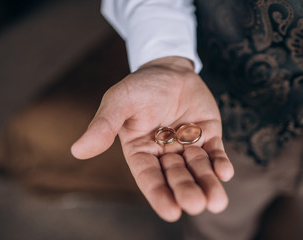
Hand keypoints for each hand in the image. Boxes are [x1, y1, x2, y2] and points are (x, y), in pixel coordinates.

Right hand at [71, 56, 233, 221]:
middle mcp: (165, 153)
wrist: (168, 69)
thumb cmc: (140, 86)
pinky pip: (215, 152)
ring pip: (199, 169)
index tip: (171, 212)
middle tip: (196, 205)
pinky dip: (221, 163)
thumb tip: (77, 151)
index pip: (149, 178)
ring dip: (208, 184)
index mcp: (141, 151)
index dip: (159, 195)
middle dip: (186, 190)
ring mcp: (188, 145)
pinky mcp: (208, 135)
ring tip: (217, 201)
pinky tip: (225, 172)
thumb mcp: (119, 101)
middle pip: (177, 176)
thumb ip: (103, 125)